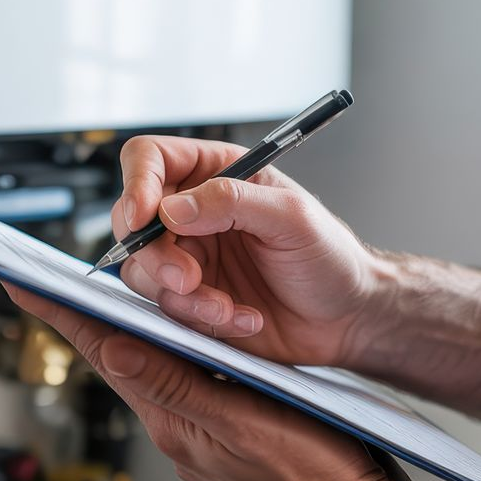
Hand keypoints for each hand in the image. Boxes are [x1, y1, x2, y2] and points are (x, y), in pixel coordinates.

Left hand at [2, 283, 422, 480]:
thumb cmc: (312, 478)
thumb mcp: (243, 423)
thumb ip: (176, 385)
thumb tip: (114, 349)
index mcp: (173, 421)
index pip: (105, 354)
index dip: (62, 314)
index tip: (21, 282)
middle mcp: (176, 425)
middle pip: (119, 356)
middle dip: (87, 315)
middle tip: (50, 278)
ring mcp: (197, 431)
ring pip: (151, 366)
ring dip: (131, 328)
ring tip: (103, 293)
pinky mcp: (220, 432)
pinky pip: (181, 382)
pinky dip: (170, 349)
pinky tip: (173, 333)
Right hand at [114, 136, 383, 367]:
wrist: (348, 318)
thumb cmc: (331, 257)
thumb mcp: (292, 218)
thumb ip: (232, 202)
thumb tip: (171, 207)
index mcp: (215, 173)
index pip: (150, 160)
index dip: (136, 184)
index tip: (142, 216)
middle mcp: (193, 213)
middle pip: (132, 221)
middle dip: (155, 255)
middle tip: (188, 279)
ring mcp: (188, 258)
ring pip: (143, 271)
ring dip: (182, 296)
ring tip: (227, 308)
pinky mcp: (190, 301)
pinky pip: (167, 310)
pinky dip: (200, 319)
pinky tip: (242, 320)